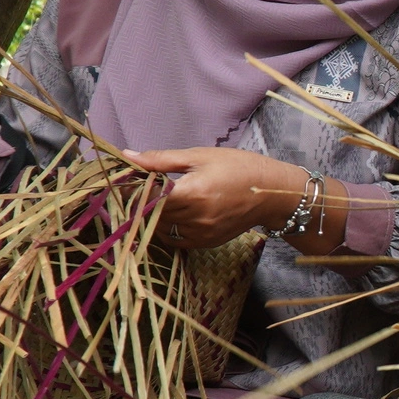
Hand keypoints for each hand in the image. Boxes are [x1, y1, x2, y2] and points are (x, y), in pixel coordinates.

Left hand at [124, 147, 306, 249]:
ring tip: (160, 198)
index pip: (148, 197)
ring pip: (160, 227)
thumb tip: (128, 156)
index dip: (132, 189)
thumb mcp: (200, 156)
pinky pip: (174, 238)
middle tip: (140, 187)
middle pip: (152, 213)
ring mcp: (201, 233)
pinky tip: (174, 212)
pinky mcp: (206, 242)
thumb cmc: (238, 167)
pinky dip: (167, 226)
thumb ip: (161, 160)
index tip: (126, 181)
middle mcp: (196, 217)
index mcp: (193, 192)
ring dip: (154, 214)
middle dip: (142, 200)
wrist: (272, 193)